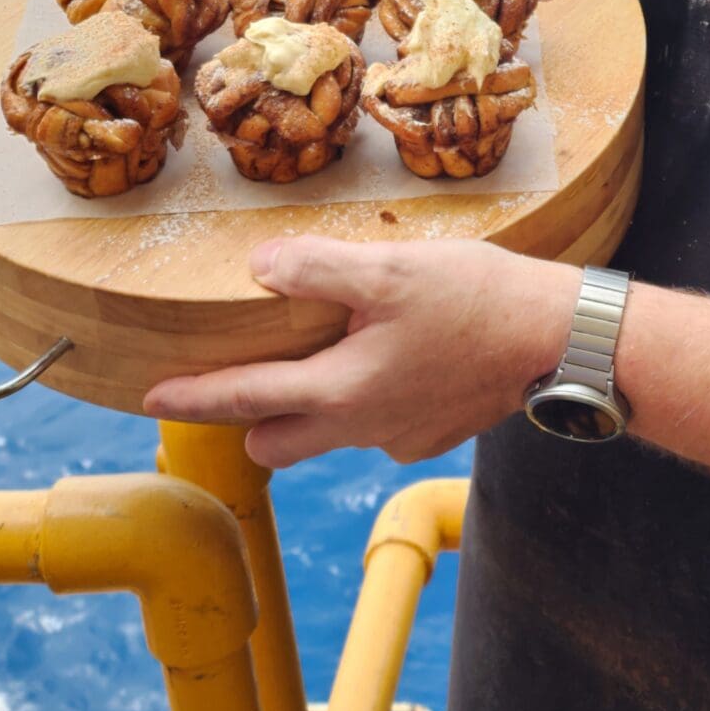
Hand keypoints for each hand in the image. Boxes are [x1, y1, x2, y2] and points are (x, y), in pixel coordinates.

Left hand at [143, 236, 578, 469]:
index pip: (243, 399)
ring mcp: (400, 439)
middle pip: (276, 441)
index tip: (150, 400)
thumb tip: (259, 271)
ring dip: (312, 407)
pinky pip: (378, 427)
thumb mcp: (388, 269)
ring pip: (329, 434)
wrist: (560, 341)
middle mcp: (362, 429)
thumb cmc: (477, 299)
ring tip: (326, 355)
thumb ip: (314, 270)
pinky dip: (369, 399)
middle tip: (240, 376)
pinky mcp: (433, 436)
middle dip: (249, 417)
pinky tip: (397, 358)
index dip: (191, 397)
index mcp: (340, 391)